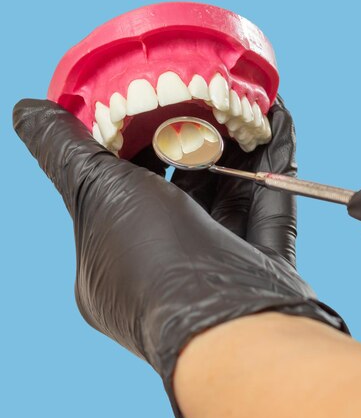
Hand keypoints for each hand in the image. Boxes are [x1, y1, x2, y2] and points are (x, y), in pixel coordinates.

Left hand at [13, 98, 346, 417]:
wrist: (226, 328)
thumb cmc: (153, 261)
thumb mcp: (96, 194)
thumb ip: (63, 151)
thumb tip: (25, 110)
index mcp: (112, 258)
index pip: (118, 187)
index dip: (133, 138)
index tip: (147, 96)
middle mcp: (164, 265)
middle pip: (179, 188)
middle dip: (193, 137)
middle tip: (204, 89)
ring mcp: (216, 268)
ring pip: (229, 195)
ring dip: (238, 145)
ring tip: (246, 97)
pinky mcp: (262, 268)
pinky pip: (270, 206)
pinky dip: (275, 164)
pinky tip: (279, 121)